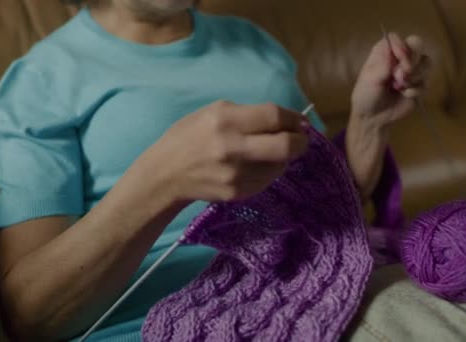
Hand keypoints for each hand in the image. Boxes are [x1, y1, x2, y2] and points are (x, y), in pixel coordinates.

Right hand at [140, 101, 307, 202]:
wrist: (165, 175)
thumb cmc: (188, 137)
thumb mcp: (212, 113)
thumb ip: (247, 115)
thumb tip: (284, 120)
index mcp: (225, 119)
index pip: (274, 116)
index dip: (293, 118)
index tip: (299, 121)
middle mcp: (232, 147)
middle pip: (286, 145)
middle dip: (300, 142)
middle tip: (301, 140)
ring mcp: (236, 173)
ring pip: (280, 165)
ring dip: (283, 158)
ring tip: (270, 152)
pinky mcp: (238, 192)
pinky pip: (267, 180)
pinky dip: (268, 171)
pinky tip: (254, 166)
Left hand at [351, 33, 430, 125]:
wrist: (374, 118)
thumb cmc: (366, 96)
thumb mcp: (370, 80)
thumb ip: (382, 64)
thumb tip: (395, 47)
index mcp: (383, 53)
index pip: (396, 38)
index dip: (400, 47)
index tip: (399, 60)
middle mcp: (398, 57)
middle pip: (416, 44)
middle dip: (412, 60)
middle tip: (401, 76)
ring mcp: (411, 70)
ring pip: (426, 62)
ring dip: (414, 76)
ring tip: (399, 88)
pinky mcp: (419, 83)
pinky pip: (426, 80)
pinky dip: (416, 89)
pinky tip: (405, 95)